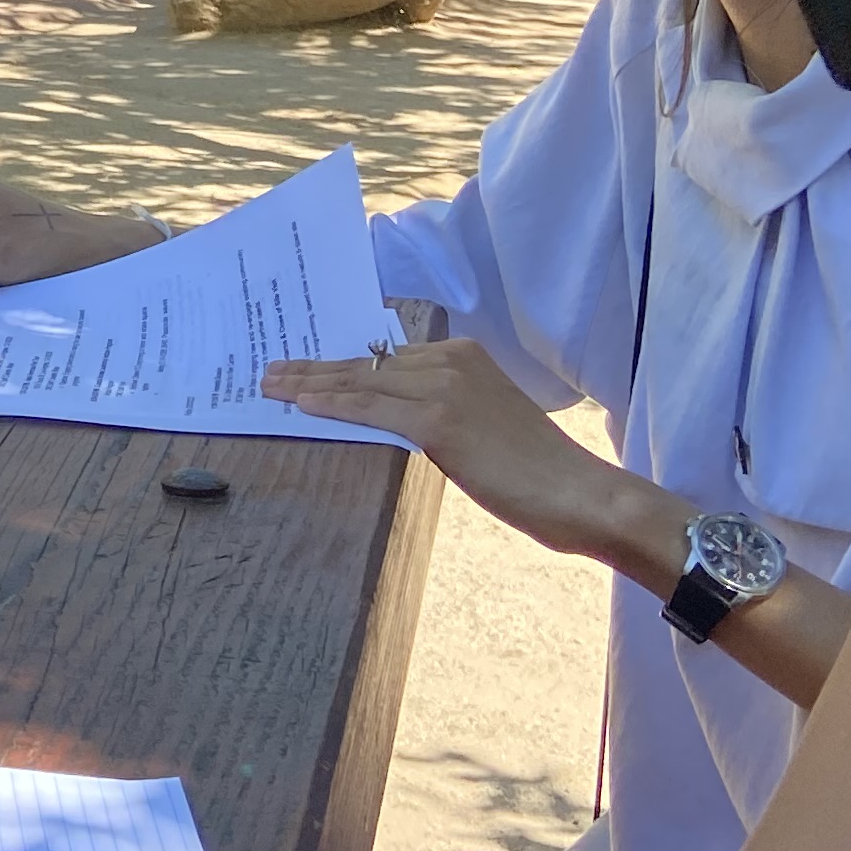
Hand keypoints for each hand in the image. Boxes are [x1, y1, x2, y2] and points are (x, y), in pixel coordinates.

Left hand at [262, 337, 654, 560]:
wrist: (581, 494)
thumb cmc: (537, 471)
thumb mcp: (482, 426)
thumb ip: (441, 413)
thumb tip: (396, 419)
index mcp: (465, 356)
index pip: (386, 358)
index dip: (340, 364)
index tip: (304, 366)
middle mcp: (452, 360)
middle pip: (366, 363)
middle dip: (313, 368)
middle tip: (270, 371)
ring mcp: (445, 386)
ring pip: (361, 381)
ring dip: (309, 383)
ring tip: (271, 386)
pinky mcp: (440, 420)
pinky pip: (372, 409)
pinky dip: (332, 405)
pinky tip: (301, 405)